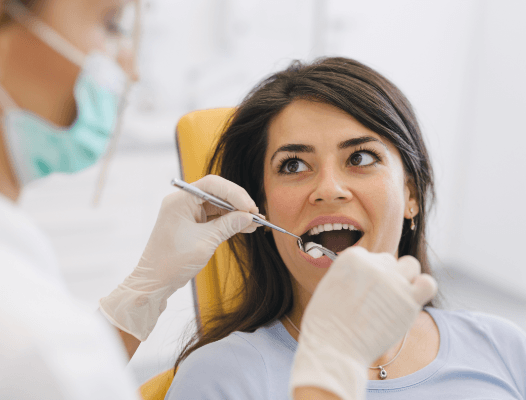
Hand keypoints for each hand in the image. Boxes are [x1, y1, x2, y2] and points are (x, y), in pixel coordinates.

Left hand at [99, 175, 259, 340]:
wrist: (155, 282)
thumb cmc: (172, 262)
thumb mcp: (205, 242)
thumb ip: (228, 225)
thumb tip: (248, 217)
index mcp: (180, 200)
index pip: (212, 185)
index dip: (234, 193)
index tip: (250, 207)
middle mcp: (183, 202)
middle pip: (216, 192)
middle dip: (237, 203)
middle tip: (255, 215)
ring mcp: (187, 212)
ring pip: (218, 205)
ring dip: (236, 213)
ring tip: (254, 223)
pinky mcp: (192, 223)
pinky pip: (214, 217)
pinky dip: (229, 221)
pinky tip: (245, 227)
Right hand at [290, 247, 436, 399]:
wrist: (333, 347)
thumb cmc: (326, 323)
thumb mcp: (330, 285)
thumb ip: (352, 274)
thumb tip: (368, 275)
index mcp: (352, 257)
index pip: (371, 257)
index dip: (368, 275)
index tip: (362, 291)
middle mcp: (374, 265)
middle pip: (389, 262)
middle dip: (385, 277)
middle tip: (376, 300)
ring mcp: (393, 282)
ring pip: (411, 265)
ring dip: (406, 278)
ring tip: (395, 297)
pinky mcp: (409, 301)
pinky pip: (428, 284)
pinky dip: (422, 288)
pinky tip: (411, 301)